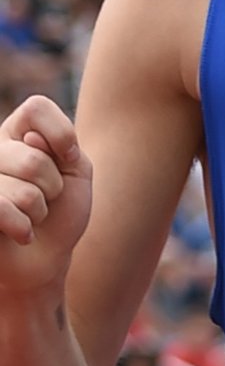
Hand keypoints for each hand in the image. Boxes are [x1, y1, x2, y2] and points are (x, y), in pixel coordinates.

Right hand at [0, 98, 92, 296]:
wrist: (44, 258)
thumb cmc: (60, 214)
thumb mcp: (76, 172)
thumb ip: (65, 145)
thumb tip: (32, 140)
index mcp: (17, 132)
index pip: (37, 107)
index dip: (62, 135)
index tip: (69, 159)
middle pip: (35, 158)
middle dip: (53, 188)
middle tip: (44, 200)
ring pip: (24, 190)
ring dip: (38, 211)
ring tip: (30, 217)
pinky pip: (2, 209)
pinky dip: (23, 227)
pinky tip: (21, 233)